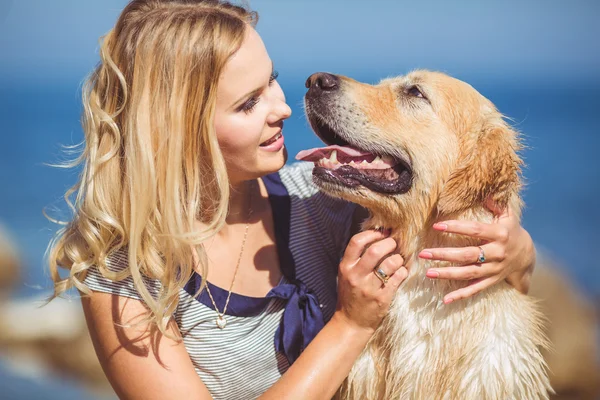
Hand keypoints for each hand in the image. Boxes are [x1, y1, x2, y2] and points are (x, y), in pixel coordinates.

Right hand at [335, 230, 407, 332]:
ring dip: (398, 258)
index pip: (357, 242)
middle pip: (375, 250)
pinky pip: (398, 278)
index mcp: (345, 267)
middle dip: (389, 243)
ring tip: (398, 259)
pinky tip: (402, 272)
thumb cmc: (350, 295)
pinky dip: (403, 271)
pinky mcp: (382, 298)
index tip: (382, 233)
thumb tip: (376, 237)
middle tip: (395, 243)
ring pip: (389, 263)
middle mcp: (356, 276)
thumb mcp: (346, 275)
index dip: (372, 234)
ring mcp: (369, 288)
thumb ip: (356, 258)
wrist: (351, 323)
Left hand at [418, 200, 535, 303]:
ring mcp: (494, 270)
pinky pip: (475, 289)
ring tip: (428, 273)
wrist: (528, 256)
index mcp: (499, 234)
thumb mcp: (508, 215)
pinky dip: (461, 295)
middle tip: (423, 253)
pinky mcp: (492, 281)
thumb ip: (495, 203)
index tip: (436, 226)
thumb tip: (483, 190)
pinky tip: (445, 300)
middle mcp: (497, 253)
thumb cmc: (511, 231)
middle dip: (444, 254)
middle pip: (467, 254)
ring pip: (468, 273)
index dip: (456, 227)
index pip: (474, 230)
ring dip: (447, 274)